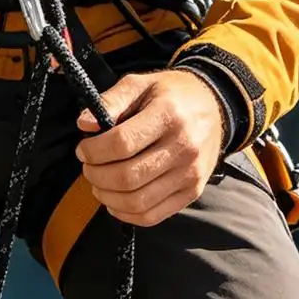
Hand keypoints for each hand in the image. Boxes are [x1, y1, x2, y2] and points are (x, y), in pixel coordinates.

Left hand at [75, 69, 224, 227]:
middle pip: (128, 176)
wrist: (214, 105)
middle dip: (96, 175)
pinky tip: (115, 200)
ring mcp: (190, 173)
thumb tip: (84, 124)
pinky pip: (153, 215)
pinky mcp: (192, 192)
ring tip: (98, 183)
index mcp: (168, 115)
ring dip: (108, 197)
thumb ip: (111, 101)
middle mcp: (183, 147)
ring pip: (138, 201)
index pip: (121, 143)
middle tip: (88, 167)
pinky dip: (127, 214)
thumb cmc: (171, 94)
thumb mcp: (141, 84)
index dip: (94, 151)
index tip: (83, 149)